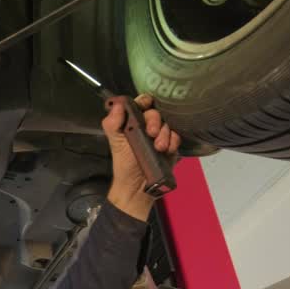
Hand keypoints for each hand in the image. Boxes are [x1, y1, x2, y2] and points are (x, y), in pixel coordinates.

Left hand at [102, 94, 179, 220]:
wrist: (138, 187)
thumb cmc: (125, 164)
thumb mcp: (115, 142)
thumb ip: (112, 123)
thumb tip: (116, 104)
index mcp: (133, 122)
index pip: (141, 103)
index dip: (145, 101)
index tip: (146, 104)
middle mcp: (147, 126)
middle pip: (156, 112)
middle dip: (154, 121)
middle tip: (150, 133)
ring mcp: (161, 135)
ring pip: (168, 123)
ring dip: (164, 134)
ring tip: (158, 147)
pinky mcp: (171, 146)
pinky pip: (177, 136)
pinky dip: (173, 141)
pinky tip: (167, 150)